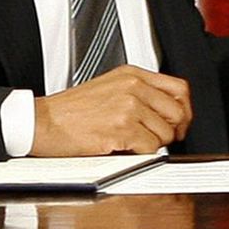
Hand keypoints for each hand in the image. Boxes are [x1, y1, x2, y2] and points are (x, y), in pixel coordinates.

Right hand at [30, 65, 192, 156]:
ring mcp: (128, 106)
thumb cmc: (70, 110)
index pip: (179, 88)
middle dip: (174, 131)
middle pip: (179, 111)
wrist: (44, 122)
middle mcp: (133, 86)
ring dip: (154, 145)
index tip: (179, 123)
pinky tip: (126, 150)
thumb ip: (138, 92)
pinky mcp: (121, 128)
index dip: (184, 110)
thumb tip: (165, 110)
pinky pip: (150, 147)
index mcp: (132, 74)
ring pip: (165, 133)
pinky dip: (142, 154)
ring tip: (134, 144)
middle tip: (161, 140)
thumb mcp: (109, 87)